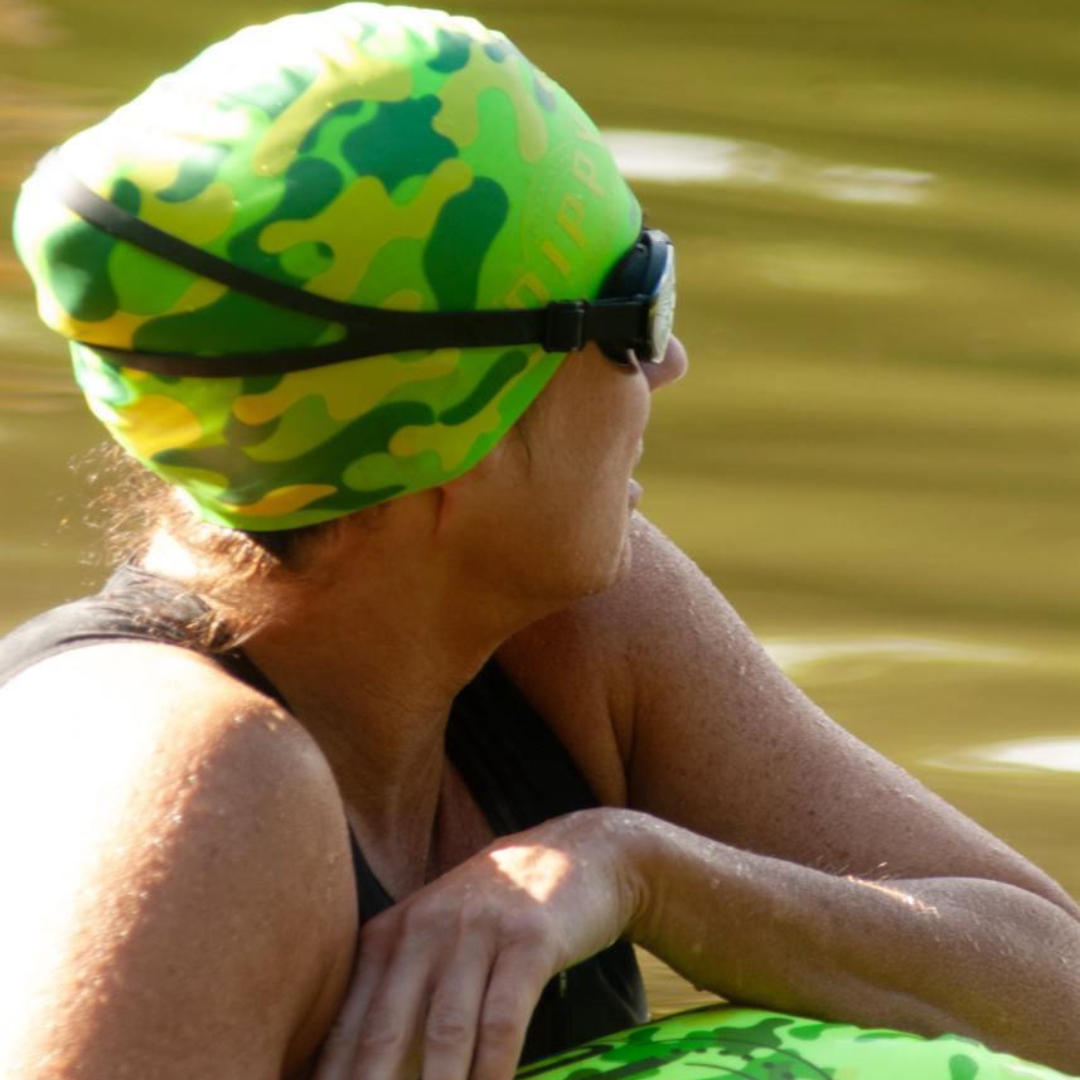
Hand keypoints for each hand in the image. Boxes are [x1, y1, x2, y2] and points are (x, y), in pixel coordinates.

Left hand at [311, 808, 641, 1079]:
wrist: (575, 853)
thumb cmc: (492, 916)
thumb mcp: (433, 937)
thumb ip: (392, 994)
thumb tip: (350, 1070)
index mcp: (388, 934)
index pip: (346, 1024)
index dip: (331, 1077)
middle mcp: (424, 928)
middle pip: (383, 1031)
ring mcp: (477, 931)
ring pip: (445, 1031)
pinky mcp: (528, 939)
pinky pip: (503, 1019)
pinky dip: (492, 1072)